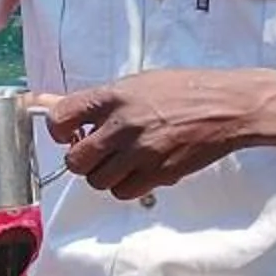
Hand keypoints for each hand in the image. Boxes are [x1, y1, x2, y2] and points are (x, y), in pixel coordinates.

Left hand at [41, 70, 275, 200]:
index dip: (58, 131)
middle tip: (96, 153)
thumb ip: (97, 100)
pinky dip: (125, 187)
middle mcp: (122, 124)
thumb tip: (48, 102)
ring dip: (104, 176)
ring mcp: (141, 151)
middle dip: (82, 160)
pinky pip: (124, 192)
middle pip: (75, 161)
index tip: (68, 134)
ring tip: (121, 162)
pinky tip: (138, 172)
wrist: (228, 106)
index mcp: (112, 96)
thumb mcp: (136, 83)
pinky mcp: (159, 173)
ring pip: (97, 181)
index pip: (59, 118)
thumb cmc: (185, 90)